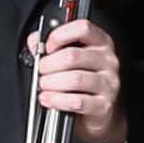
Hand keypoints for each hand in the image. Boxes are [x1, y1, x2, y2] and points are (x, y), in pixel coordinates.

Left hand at [31, 15, 125, 142]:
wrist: (101, 114)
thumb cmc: (84, 84)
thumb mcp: (72, 60)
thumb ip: (53, 47)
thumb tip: (35, 40)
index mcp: (101, 44)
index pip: (83, 28)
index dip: (59, 35)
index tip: (47, 47)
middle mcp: (108, 61)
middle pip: (72, 55)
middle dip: (48, 65)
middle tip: (41, 71)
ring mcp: (108, 83)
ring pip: (74, 79)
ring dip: (51, 83)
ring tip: (44, 86)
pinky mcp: (103, 105)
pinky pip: (76, 101)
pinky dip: (56, 100)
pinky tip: (48, 99)